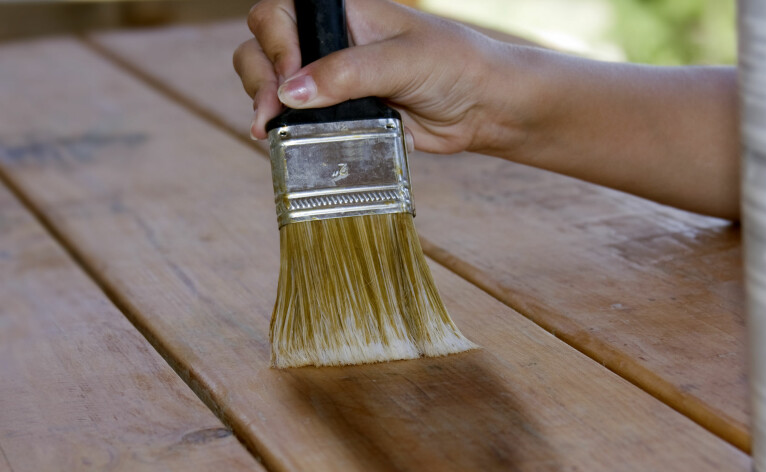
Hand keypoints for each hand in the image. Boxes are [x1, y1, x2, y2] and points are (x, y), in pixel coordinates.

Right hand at [234, 0, 521, 153]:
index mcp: (342, 12)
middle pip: (263, 47)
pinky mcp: (339, 114)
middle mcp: (330, 42)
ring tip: (271, 131)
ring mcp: (331, 79)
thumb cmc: (455, 66)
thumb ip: (348, 73)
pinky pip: (299, 120)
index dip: (275, 44)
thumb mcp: (403, 61)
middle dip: (260, 79)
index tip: (289, 77)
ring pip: (275, 85)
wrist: (483, 107)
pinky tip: (284, 143)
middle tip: (272, 112)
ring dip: (267, 107)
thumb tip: (292, 91)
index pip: (281, 14)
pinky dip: (288, 131)